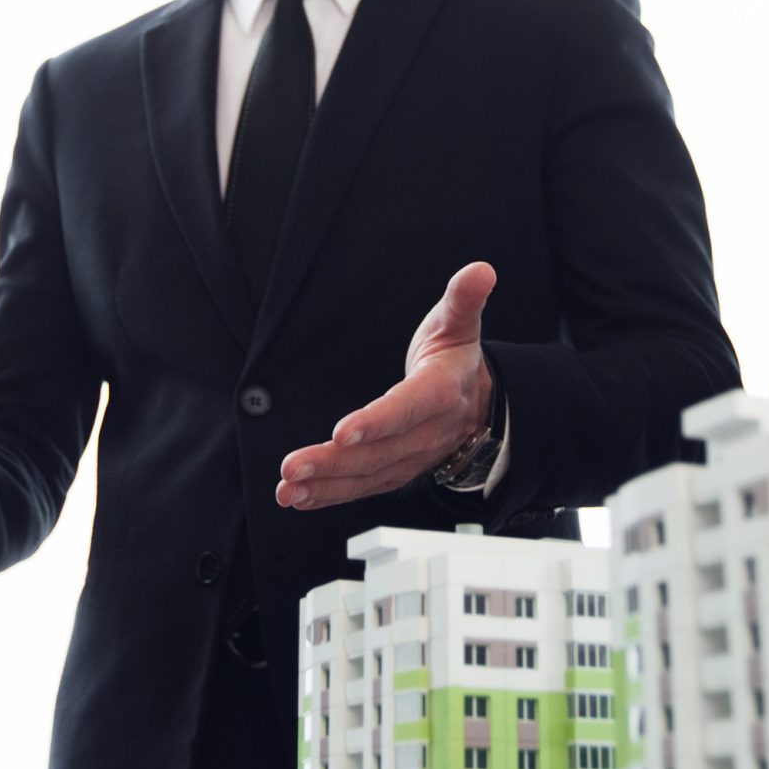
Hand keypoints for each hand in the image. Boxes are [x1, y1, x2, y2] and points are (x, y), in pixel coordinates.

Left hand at [279, 261, 497, 510]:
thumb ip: (464, 299)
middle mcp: (428, 432)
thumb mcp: (459, 324)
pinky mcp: (398, 470)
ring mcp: (413, 456)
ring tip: (288, 488)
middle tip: (293, 466)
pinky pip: (364, 487)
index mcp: (441, 392)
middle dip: (335, 462)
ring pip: (368, 475)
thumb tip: (480, 271)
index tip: (342, 430)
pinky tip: (300, 497)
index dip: (378, 421)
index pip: (409, 408)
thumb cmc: (456, 359)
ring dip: (326, 485)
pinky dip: (331, 495)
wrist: (478, 403)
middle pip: (380, 451)